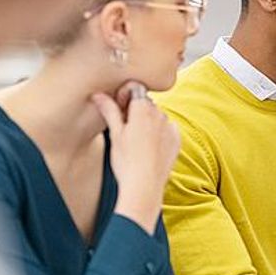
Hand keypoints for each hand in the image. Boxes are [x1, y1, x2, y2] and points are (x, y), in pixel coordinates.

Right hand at [91, 81, 178, 232]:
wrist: (144, 186)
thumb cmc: (126, 161)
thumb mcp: (114, 134)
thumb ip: (109, 111)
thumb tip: (99, 95)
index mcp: (143, 109)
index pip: (135, 88)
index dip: (124, 96)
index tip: (118, 110)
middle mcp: (160, 114)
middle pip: (145, 103)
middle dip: (135, 110)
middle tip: (124, 129)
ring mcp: (170, 127)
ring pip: (156, 116)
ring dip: (147, 122)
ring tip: (136, 143)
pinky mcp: (177, 139)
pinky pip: (167, 129)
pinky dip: (158, 133)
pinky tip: (149, 148)